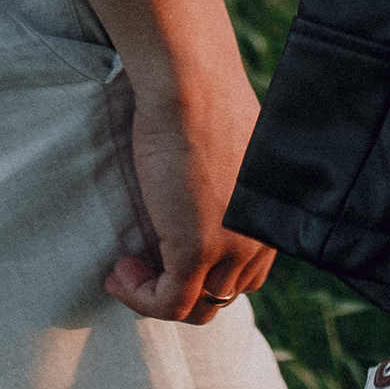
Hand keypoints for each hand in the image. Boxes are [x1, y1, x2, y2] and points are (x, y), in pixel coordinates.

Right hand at [105, 45, 277, 324]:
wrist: (189, 81)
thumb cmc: (201, 99)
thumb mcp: (227, 151)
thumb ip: (226, 185)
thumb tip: (200, 201)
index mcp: (271, 213)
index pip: (249, 271)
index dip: (207, 273)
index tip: (167, 254)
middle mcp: (260, 236)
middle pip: (226, 293)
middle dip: (185, 289)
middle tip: (144, 266)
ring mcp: (231, 247)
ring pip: (199, 307)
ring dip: (157, 296)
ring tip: (126, 270)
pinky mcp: (196, 251)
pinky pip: (169, 303)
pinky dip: (140, 298)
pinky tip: (118, 272)